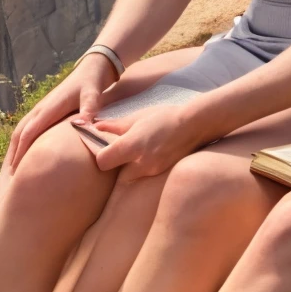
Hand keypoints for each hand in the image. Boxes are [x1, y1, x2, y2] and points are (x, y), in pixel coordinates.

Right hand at [7, 53, 117, 170]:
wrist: (92, 67)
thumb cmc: (92, 81)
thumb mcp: (93, 93)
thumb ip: (89, 107)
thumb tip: (83, 125)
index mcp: (49, 107)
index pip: (29, 132)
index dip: (21, 152)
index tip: (16, 170)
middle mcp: (41, 108)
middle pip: (20, 133)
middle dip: (13, 154)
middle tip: (11, 178)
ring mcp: (42, 109)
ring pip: (22, 130)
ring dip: (16, 148)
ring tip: (14, 169)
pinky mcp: (46, 110)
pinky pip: (29, 127)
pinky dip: (23, 141)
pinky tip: (26, 153)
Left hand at [89, 102, 210, 180]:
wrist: (195, 124)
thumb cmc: (166, 116)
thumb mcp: (138, 117)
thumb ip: (115, 125)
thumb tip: (95, 127)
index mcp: (131, 146)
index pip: (102, 162)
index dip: (102, 156)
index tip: (107, 148)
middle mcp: (140, 162)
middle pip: (116, 173)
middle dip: (118, 164)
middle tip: (125, 151)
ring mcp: (152, 170)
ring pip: (131, 175)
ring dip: (132, 166)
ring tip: (141, 151)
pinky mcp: (161, 174)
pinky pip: (145, 174)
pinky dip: (144, 167)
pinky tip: (152, 154)